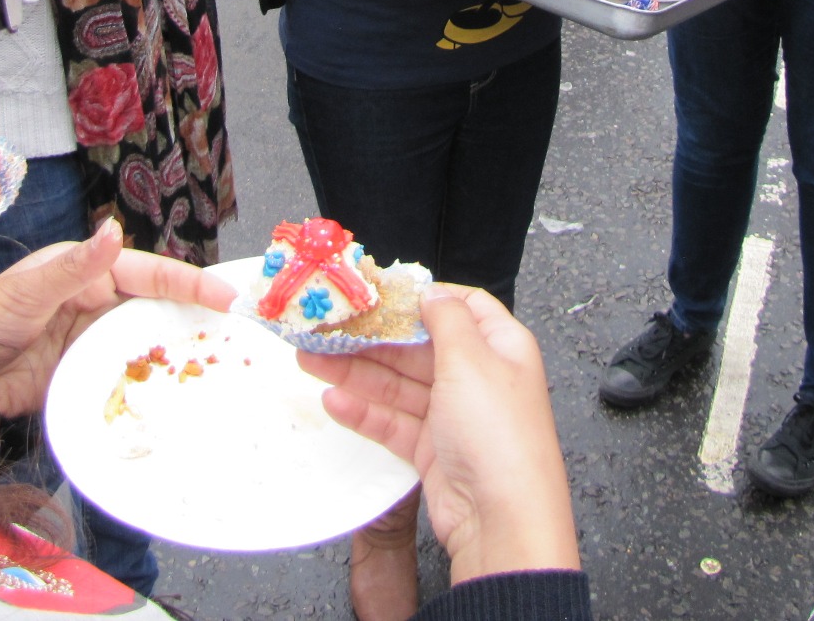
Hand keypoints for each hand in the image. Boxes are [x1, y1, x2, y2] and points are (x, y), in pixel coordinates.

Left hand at [0, 218, 235, 417]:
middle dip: (192, 320)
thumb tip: (113, 231)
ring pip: (145, 344)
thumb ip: (73, 268)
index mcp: (85, 273)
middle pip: (155, 309)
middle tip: (234, 337)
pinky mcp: (84, 376)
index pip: (147, 273)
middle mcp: (94, 304)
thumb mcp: (25, 293)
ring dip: (173, 355)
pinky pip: (124, 377)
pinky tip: (168, 397)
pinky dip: (146, 386)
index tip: (224, 296)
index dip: (188, 282)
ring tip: (212, 369)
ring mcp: (91, 342)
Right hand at [302, 286, 579, 583]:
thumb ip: (446, 318)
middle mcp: (479, 378)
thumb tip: (432, 293)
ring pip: (398, 384)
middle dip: (373, 337)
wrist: (501, 520)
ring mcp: (455, 416)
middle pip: (419, 346)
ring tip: (312, 359)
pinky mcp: (433, 450)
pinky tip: (334, 400)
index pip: (462, 306)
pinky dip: (363, 411)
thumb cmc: (500, 437)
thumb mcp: (471, 359)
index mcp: (500, 346)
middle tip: (329, 329)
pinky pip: (393, 422)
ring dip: (356, 371)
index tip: (380, 292)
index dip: (421, 297)